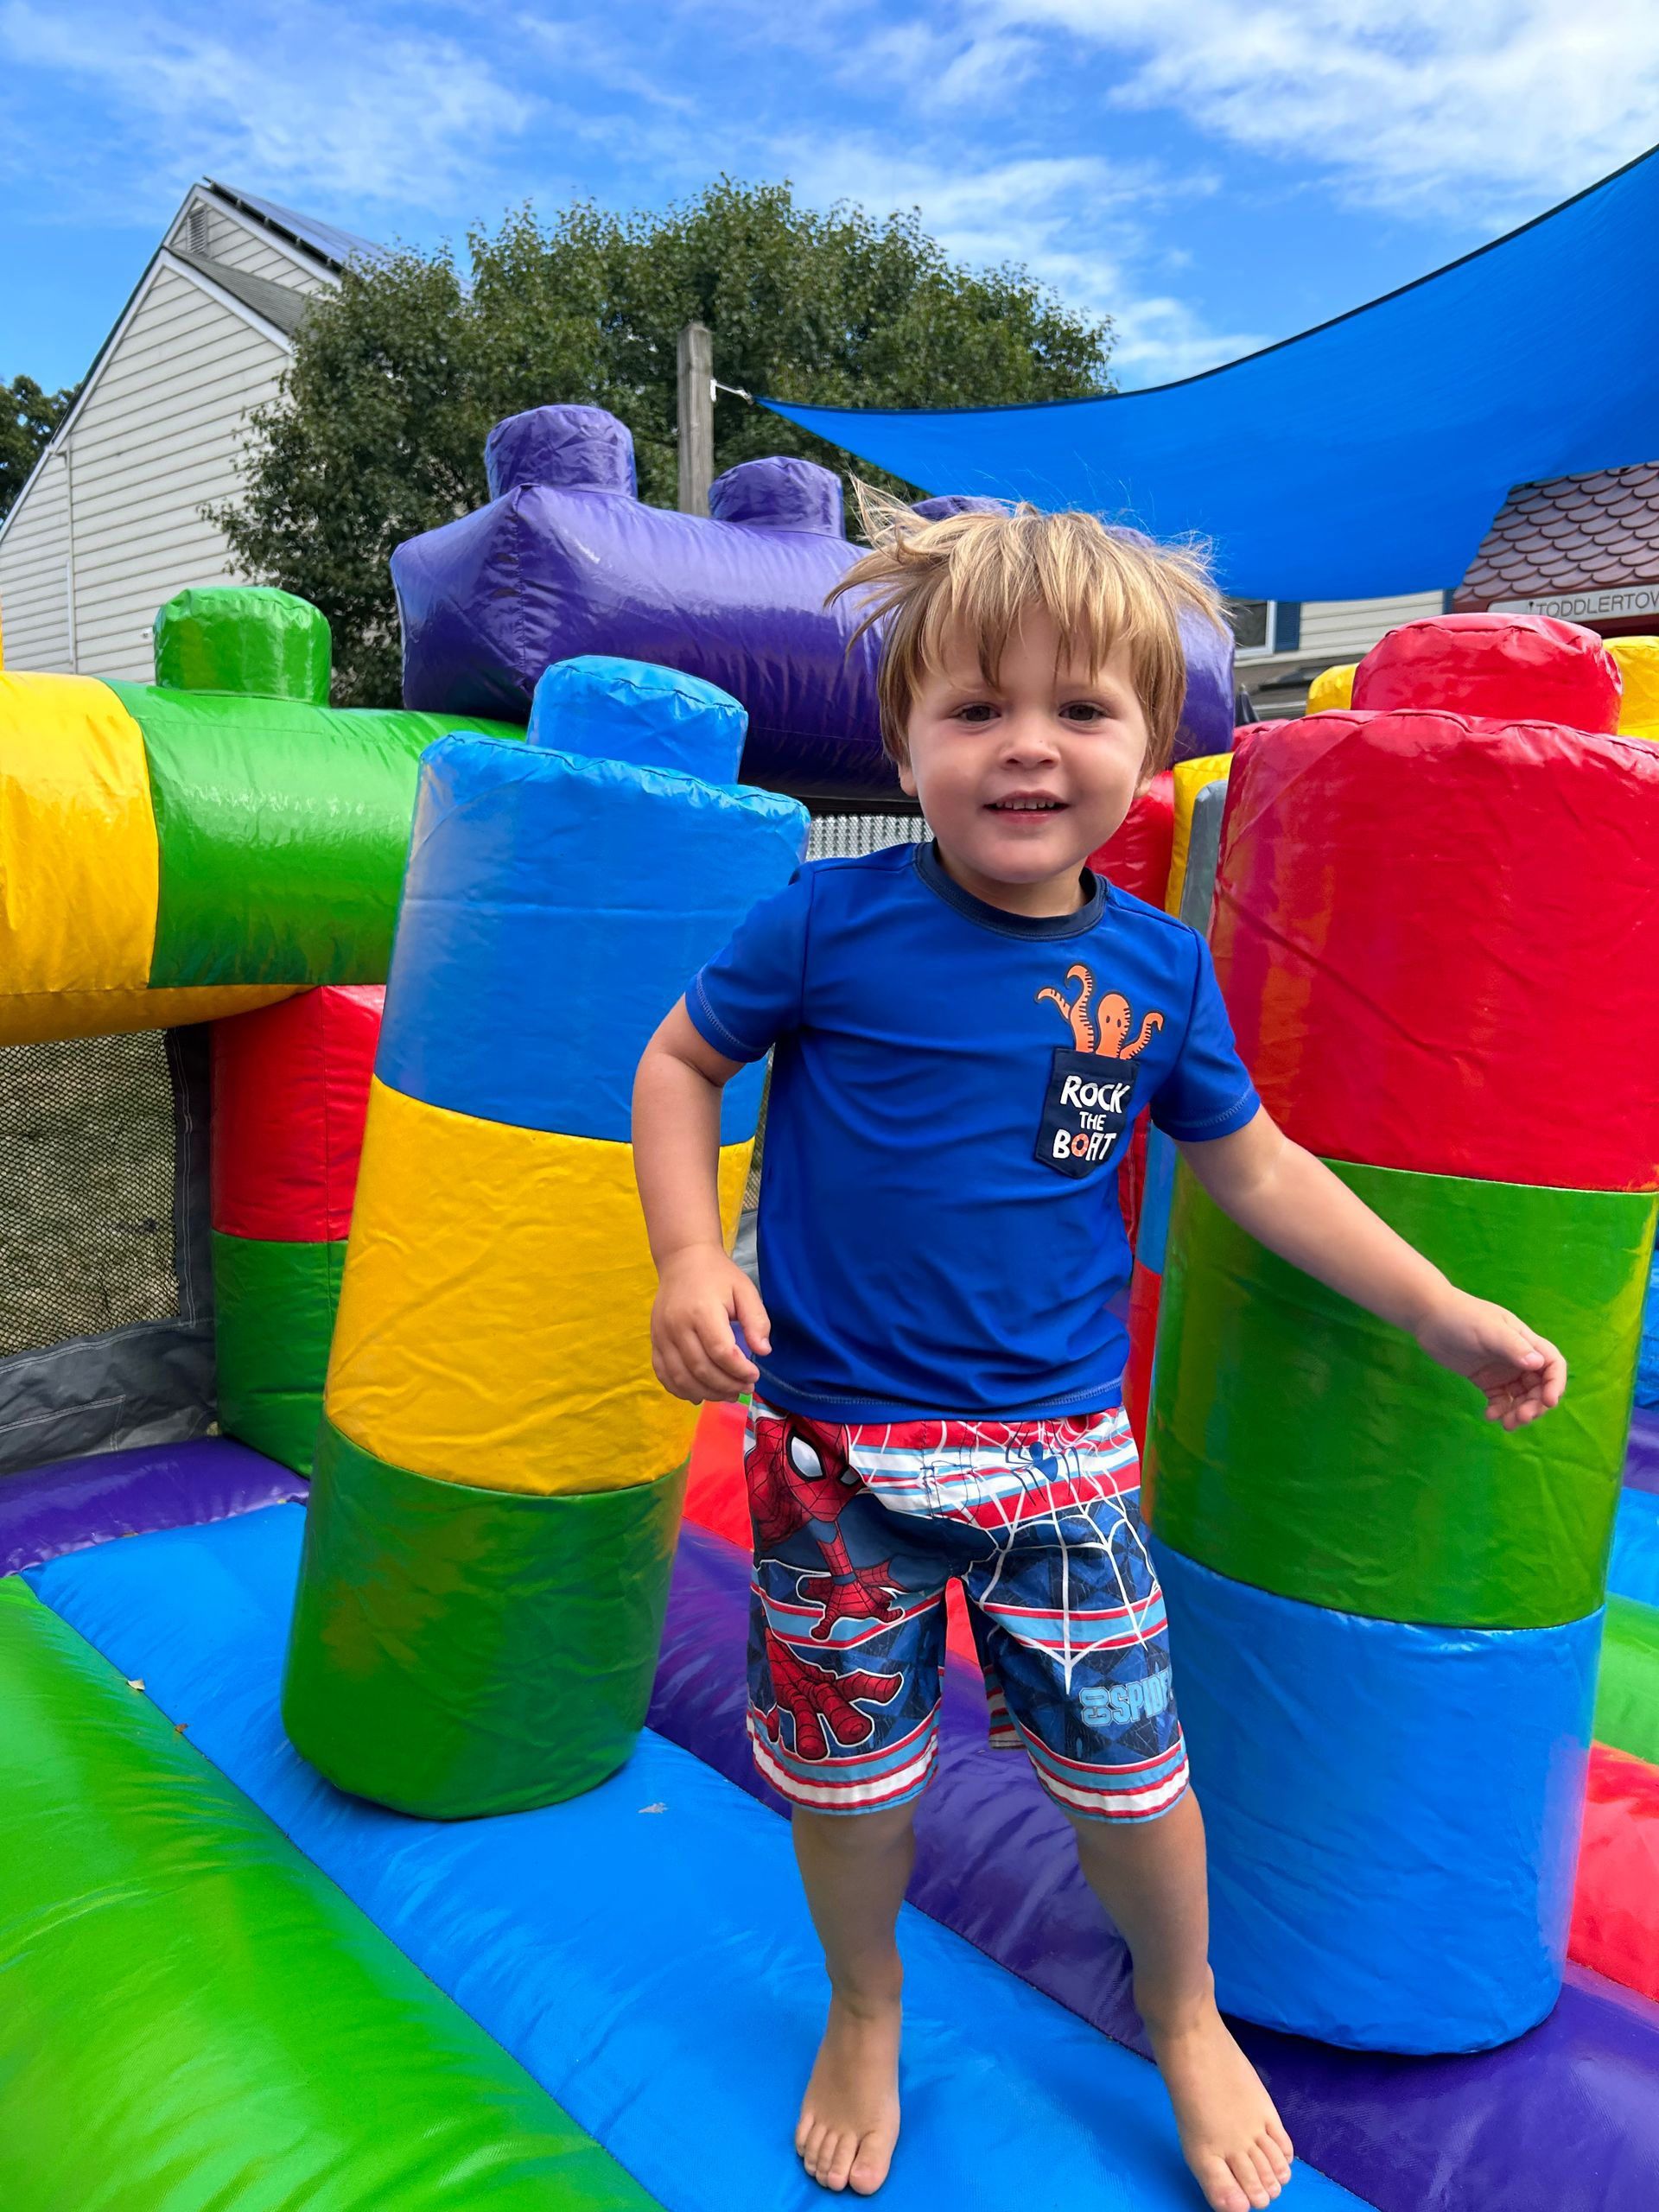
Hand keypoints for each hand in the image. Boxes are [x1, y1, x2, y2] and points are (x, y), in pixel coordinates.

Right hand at [650, 1243, 771, 1403]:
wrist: (683, 1260)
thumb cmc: (718, 1275)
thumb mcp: (745, 1290)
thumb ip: (756, 1320)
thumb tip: (763, 1352)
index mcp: (701, 1311)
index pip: (721, 1352)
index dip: (739, 1370)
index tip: (755, 1375)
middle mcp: (677, 1326)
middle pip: (701, 1369)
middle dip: (727, 1385)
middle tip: (745, 1387)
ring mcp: (661, 1335)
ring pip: (681, 1378)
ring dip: (707, 1392)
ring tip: (727, 1393)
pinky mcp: (654, 1341)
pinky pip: (663, 1374)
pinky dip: (680, 1389)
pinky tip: (700, 1393)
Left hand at [1412, 1288, 1565, 1430]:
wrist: (1428, 1317)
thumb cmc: (1461, 1317)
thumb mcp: (1489, 1331)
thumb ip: (1513, 1347)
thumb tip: (1538, 1364)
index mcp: (1526, 1342)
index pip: (1552, 1364)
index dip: (1555, 1383)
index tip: (1548, 1401)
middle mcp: (1518, 1358)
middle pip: (1539, 1386)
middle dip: (1534, 1405)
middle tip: (1520, 1418)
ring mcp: (1502, 1370)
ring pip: (1521, 1397)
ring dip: (1519, 1411)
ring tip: (1506, 1424)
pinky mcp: (1486, 1380)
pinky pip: (1500, 1399)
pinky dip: (1500, 1410)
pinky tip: (1489, 1416)